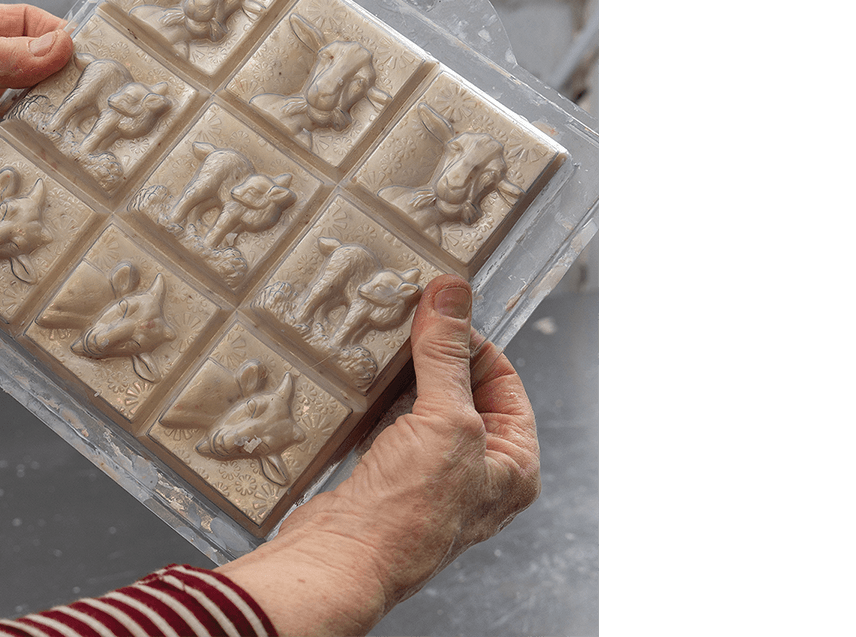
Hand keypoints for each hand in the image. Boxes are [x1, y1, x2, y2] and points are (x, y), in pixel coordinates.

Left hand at [0, 2, 73, 254]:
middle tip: (87, 95)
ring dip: (41, 116)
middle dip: (53, 77)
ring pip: (21, 107)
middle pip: (24, 65)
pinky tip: (42, 150)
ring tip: (70, 125)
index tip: (82, 56)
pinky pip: (8, 144)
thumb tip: (56, 44)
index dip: (51, 35)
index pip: (15, 21)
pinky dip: (26, 147)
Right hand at [218, 274, 540, 636]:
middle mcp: (476, 473)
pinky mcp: (387, 478)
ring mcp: (430, 477)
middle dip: (433, 357)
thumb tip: (452, 297)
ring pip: (421, 407)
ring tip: (382, 349)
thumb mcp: (444, 420)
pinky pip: (388, 426)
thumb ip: (446, 354)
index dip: (473, 342)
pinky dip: (376, 403)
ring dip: (401, 379)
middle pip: (461, 392)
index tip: (441, 311)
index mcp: (512, 464)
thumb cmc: (408, 513)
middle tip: (408, 322)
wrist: (343, 558)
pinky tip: (361, 386)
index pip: (504, 382)